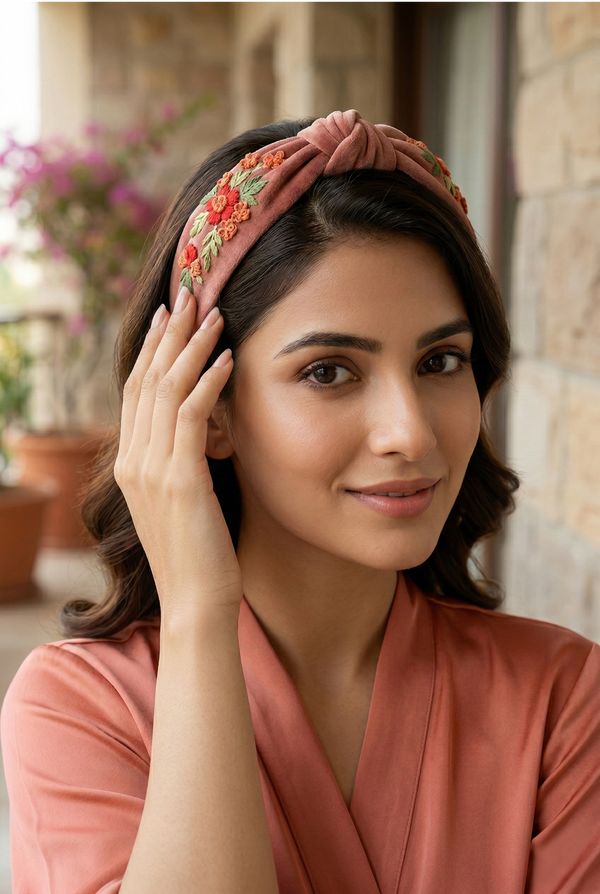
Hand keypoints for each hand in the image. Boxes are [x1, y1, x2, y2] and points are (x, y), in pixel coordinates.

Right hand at [114, 288, 242, 619]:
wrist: (196, 602)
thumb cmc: (198, 554)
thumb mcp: (182, 500)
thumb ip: (181, 461)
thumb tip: (205, 428)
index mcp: (130, 464)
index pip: (137, 392)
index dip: (153, 350)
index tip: (170, 316)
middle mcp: (132, 461)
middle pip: (146, 380)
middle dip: (170, 334)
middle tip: (188, 294)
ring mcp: (151, 470)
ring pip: (167, 390)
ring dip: (192, 346)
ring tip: (215, 313)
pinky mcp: (179, 479)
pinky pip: (192, 415)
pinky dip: (209, 381)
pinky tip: (228, 357)